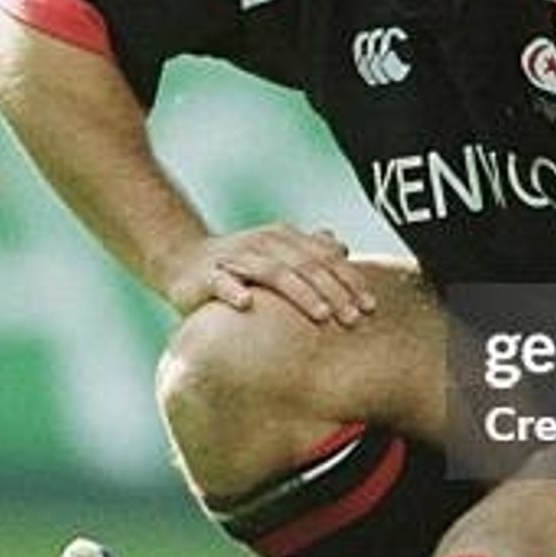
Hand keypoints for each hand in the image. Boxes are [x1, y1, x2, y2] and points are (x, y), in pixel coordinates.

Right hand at [164, 224, 376, 326]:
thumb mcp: (277, 255)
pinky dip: (233, 292)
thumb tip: (342, 249)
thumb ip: (308, 252)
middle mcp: (262, 243)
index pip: (325, 257)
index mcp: (284, 238)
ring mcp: (235, 258)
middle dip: (333, 292)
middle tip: (354, 319)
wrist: (183, 260)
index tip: (372, 307)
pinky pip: (221, 283)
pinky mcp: (207, 275)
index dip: (350, 280)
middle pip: (305, 266)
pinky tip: (246, 306)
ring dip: (299, 294)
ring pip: (272, 273)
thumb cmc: (240, 264)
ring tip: (321, 316)